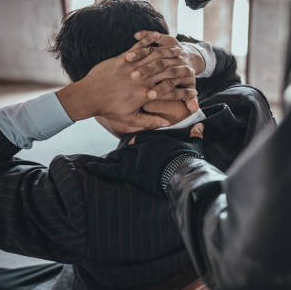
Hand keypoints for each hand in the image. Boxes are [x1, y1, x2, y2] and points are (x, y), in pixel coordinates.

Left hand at [56, 39, 198, 132]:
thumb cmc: (108, 109)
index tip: (194, 94)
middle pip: (167, 72)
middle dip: (181, 71)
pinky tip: (158, 41)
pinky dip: (149, 43)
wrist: (88, 96)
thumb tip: (166, 123)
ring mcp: (133, 67)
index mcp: (145, 95)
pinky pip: (140, 47)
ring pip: (155, 58)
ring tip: (179, 53)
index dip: (185, 94)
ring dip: (168, 54)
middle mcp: (142, 80)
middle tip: (191, 69)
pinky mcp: (123, 58)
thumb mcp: (130, 119)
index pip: (171, 93)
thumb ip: (149, 121)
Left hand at [88, 123, 204, 195]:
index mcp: (152, 134)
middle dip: (113, 127)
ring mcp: (131, 155)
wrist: (179, 172)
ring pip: (115, 149)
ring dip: (106, 150)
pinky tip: (90, 167)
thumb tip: (201, 126)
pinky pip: (111, 168)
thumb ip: (194, 134)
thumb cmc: (184, 157)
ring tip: (93, 146)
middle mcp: (138, 142)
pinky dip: (100, 168)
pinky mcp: (128, 168)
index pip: (140, 126)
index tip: (124, 117)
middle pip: (123, 135)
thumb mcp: (191, 143)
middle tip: (104, 122)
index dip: (133, 124)